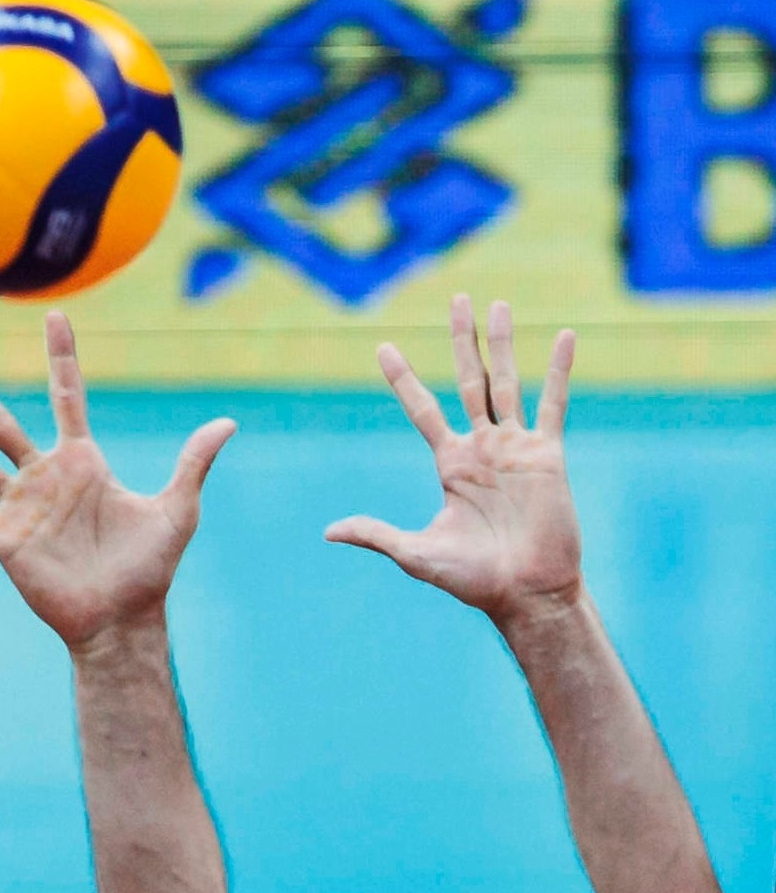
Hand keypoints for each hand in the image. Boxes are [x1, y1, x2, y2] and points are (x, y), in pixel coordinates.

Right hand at [0, 309, 234, 650]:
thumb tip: (228, 423)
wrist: (121, 619)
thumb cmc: (150, 568)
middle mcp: (44, 477)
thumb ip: (193, 463)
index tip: (52, 316)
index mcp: (83, 461)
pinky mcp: (3, 539)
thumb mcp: (177, 510)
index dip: (60, 356)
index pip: (66, 395)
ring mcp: (19, 506)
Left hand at [325, 296, 581, 624]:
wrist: (524, 593)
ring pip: (507, 381)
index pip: (422, 410)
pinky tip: (564, 336)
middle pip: (468, 380)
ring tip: (498, 304)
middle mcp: (481, 448)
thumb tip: (328, 532)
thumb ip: (377, 534)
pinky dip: (558, 370)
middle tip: (456, 299)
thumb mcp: (416, 554)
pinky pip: (552, 403)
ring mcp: (515, 447)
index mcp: (450, 465)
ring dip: (503, 343)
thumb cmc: (472, 580)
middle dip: (461, 340)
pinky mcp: (547, 454)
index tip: (383, 348)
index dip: (402, 379)